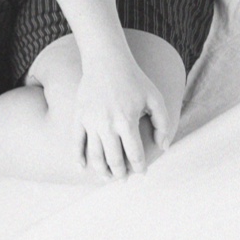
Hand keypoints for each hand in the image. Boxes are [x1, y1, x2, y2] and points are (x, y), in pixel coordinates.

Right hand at [73, 48, 171, 179]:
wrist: (106, 61)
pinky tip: (83, 167)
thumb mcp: (155, 98)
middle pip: (114, 160)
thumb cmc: (134, 79)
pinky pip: (76, 142)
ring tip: (107, 178)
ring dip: (101, 171)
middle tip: (124, 178)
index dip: (140, 167)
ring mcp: (90, 121)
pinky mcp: (78, 117)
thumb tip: (163, 147)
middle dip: (121, 173)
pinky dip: (78, 157)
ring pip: (95, 155)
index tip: (142, 172)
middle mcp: (107, 125)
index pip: (135, 154)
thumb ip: (162, 124)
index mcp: (127, 121)